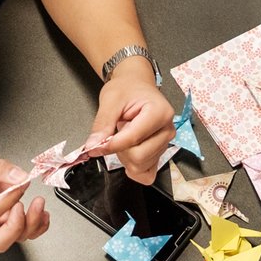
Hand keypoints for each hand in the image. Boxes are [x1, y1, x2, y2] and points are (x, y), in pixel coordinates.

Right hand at [0, 142, 49, 251]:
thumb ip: (0, 169)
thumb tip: (20, 178)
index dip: (10, 199)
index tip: (20, 183)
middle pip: (0, 240)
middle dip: (20, 225)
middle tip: (33, 205)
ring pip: (13, 238)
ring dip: (31, 225)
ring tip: (39, 204)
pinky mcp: (2, 219)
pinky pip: (20, 231)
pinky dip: (34, 225)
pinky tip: (41, 213)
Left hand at [92, 62, 173, 183]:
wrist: (136, 86)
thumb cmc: (126, 89)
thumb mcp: (110, 100)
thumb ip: (102, 124)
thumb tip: (93, 146)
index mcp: (160, 113)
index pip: (133, 139)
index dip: (110, 145)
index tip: (95, 145)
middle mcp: (167, 130)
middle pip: (139, 157)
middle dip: (120, 151)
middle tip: (116, 133)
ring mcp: (166, 143)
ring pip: (140, 166)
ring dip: (125, 157)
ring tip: (124, 137)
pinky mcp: (161, 153)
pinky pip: (147, 174)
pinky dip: (134, 168)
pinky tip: (129, 152)